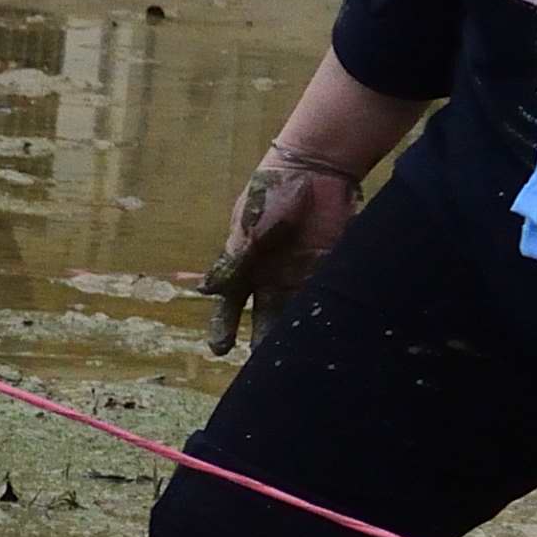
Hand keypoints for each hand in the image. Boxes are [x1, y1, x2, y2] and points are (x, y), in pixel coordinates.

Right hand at [203, 151, 357, 346]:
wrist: (315, 169)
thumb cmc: (271, 195)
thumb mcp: (246, 230)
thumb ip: (232, 262)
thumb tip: (205, 293)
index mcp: (245, 268)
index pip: (229, 305)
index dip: (222, 327)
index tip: (219, 350)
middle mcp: (272, 277)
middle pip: (267, 316)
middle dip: (266, 341)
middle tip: (268, 367)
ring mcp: (303, 275)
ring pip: (298, 313)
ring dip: (298, 333)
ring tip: (302, 357)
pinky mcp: (330, 269)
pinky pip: (327, 297)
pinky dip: (327, 314)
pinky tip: (330, 330)